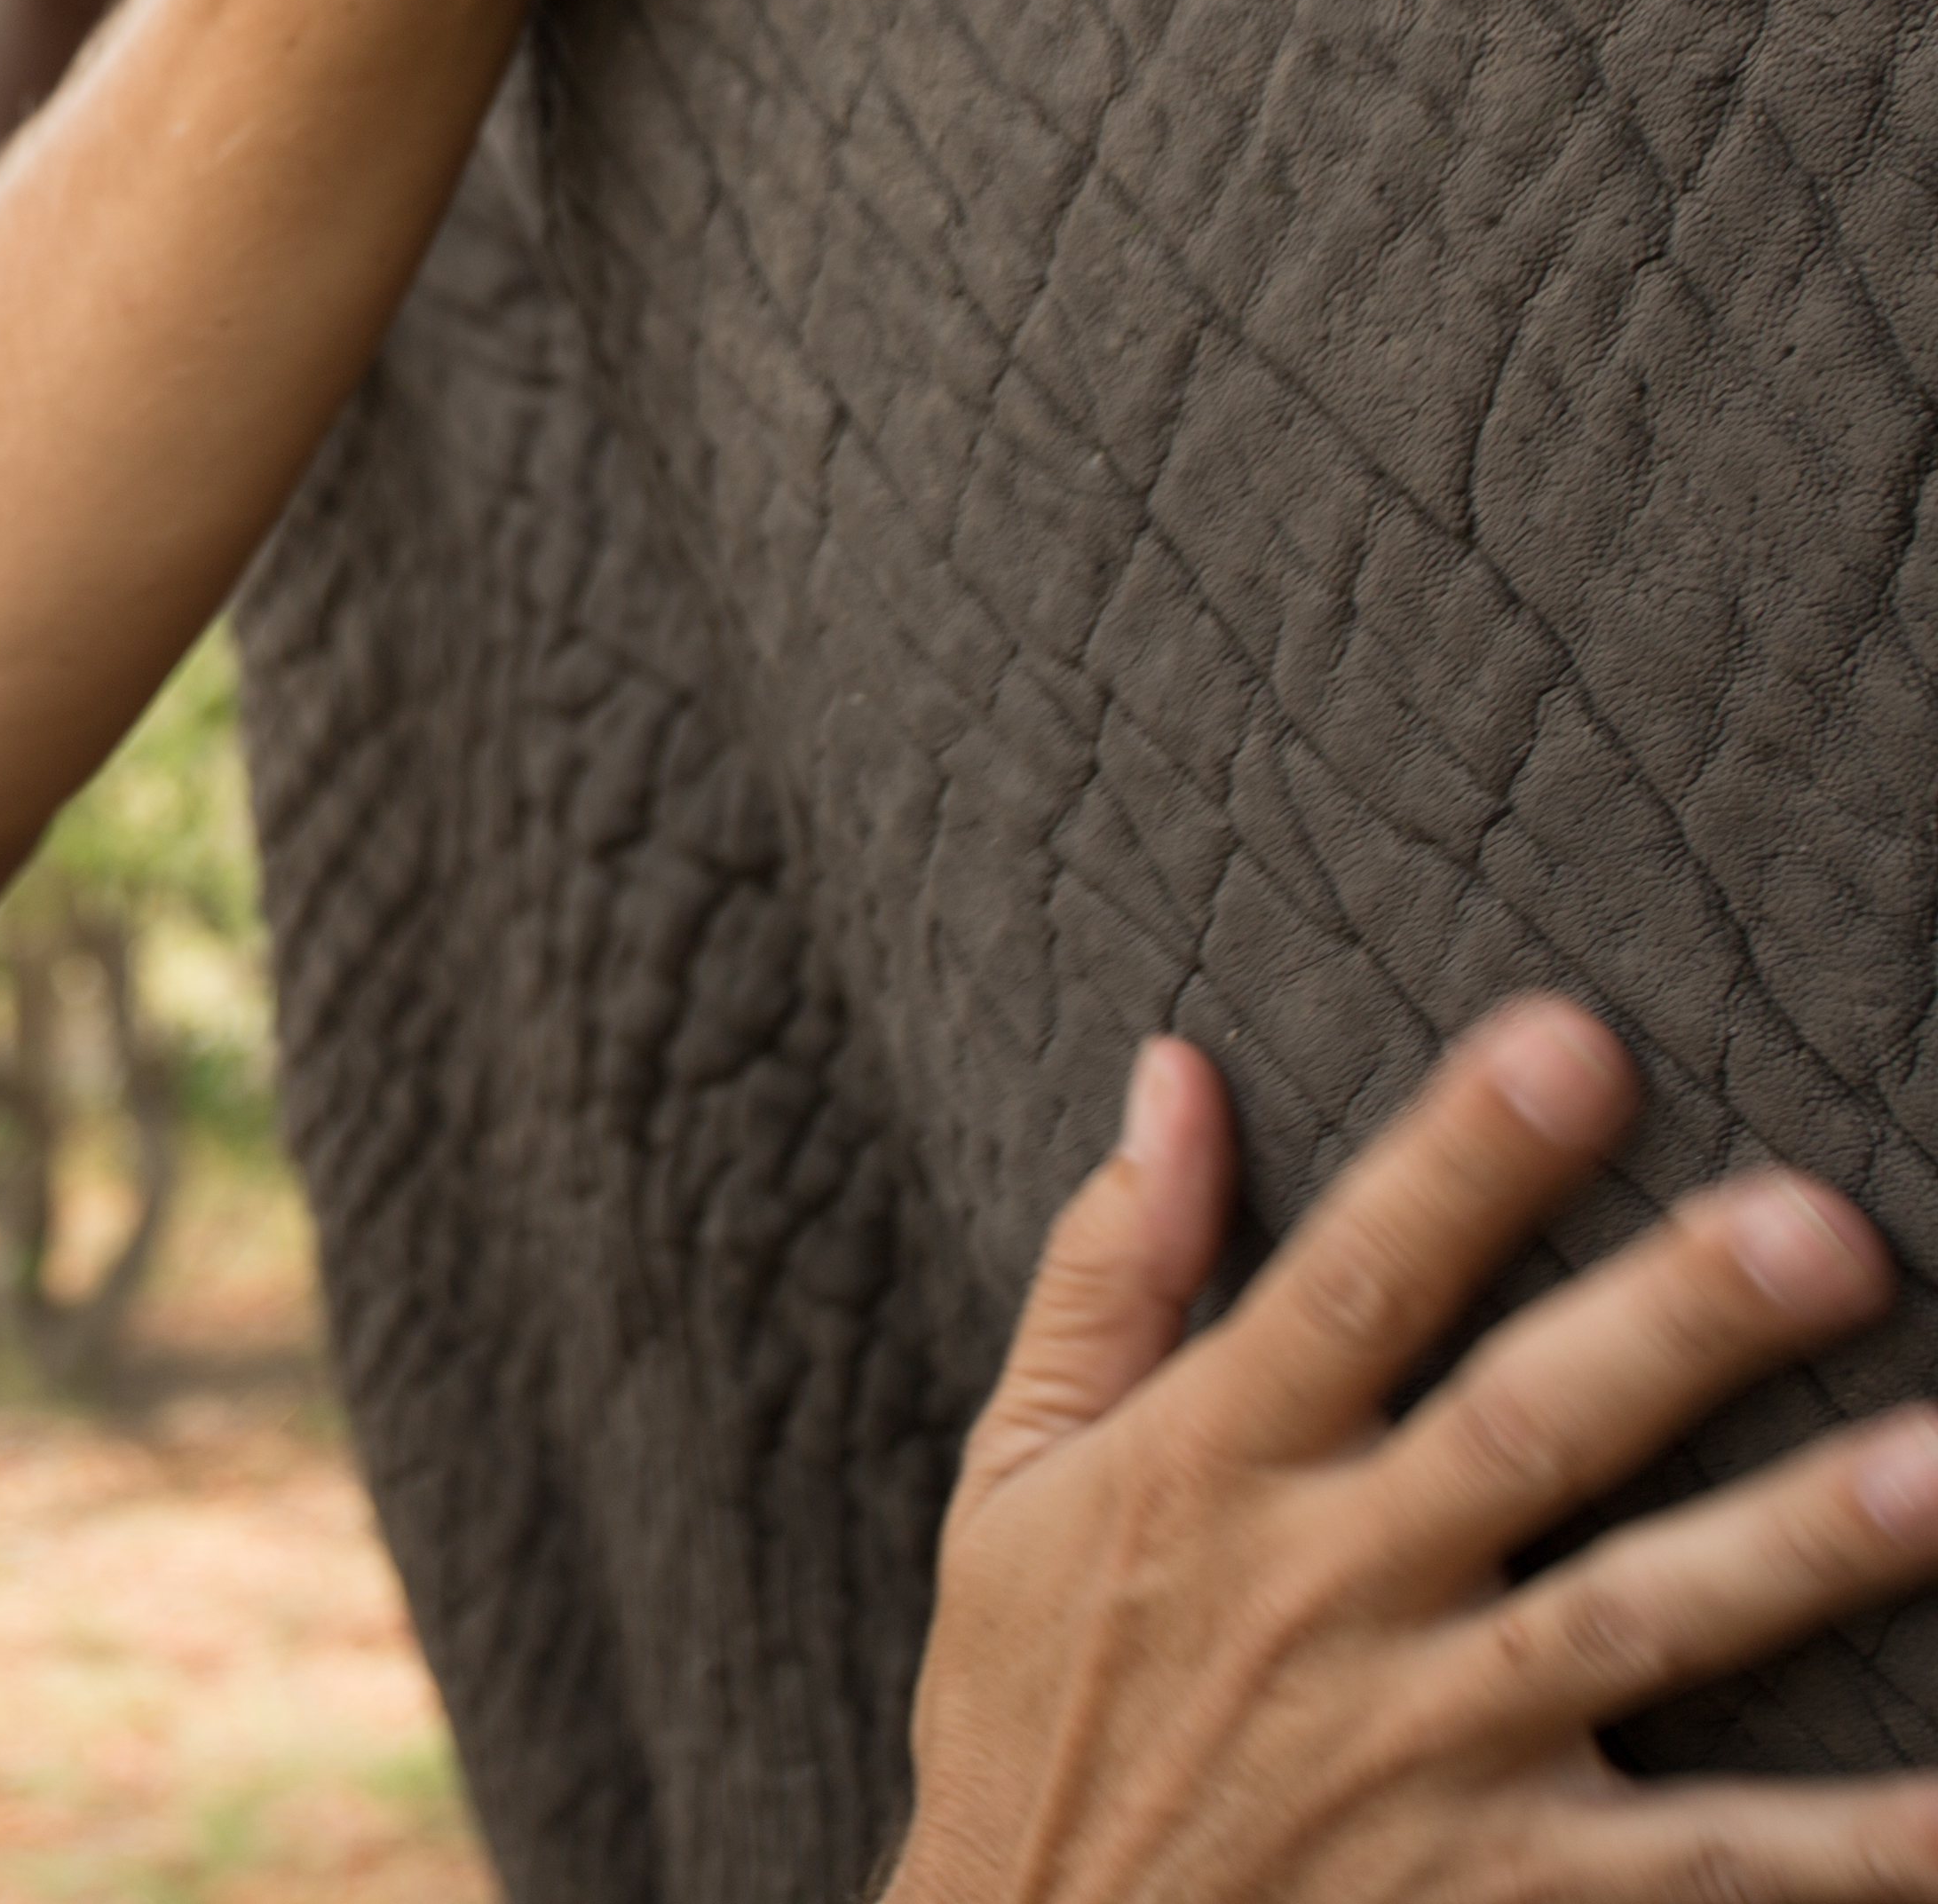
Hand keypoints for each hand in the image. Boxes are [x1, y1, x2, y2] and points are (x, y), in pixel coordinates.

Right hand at [894, 1001, 1937, 1903]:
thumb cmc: (1033, 1713)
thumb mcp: (1010, 1484)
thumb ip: (1107, 1281)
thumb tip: (1177, 1077)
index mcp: (1209, 1470)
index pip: (1348, 1283)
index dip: (1459, 1164)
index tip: (1576, 1045)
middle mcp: (1326, 1594)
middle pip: (1525, 1434)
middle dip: (1673, 1328)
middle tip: (1823, 1230)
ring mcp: (1428, 1752)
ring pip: (1638, 1629)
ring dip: (1797, 1551)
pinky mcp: (1505, 1893)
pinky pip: (1713, 1865)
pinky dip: (1855, 1843)